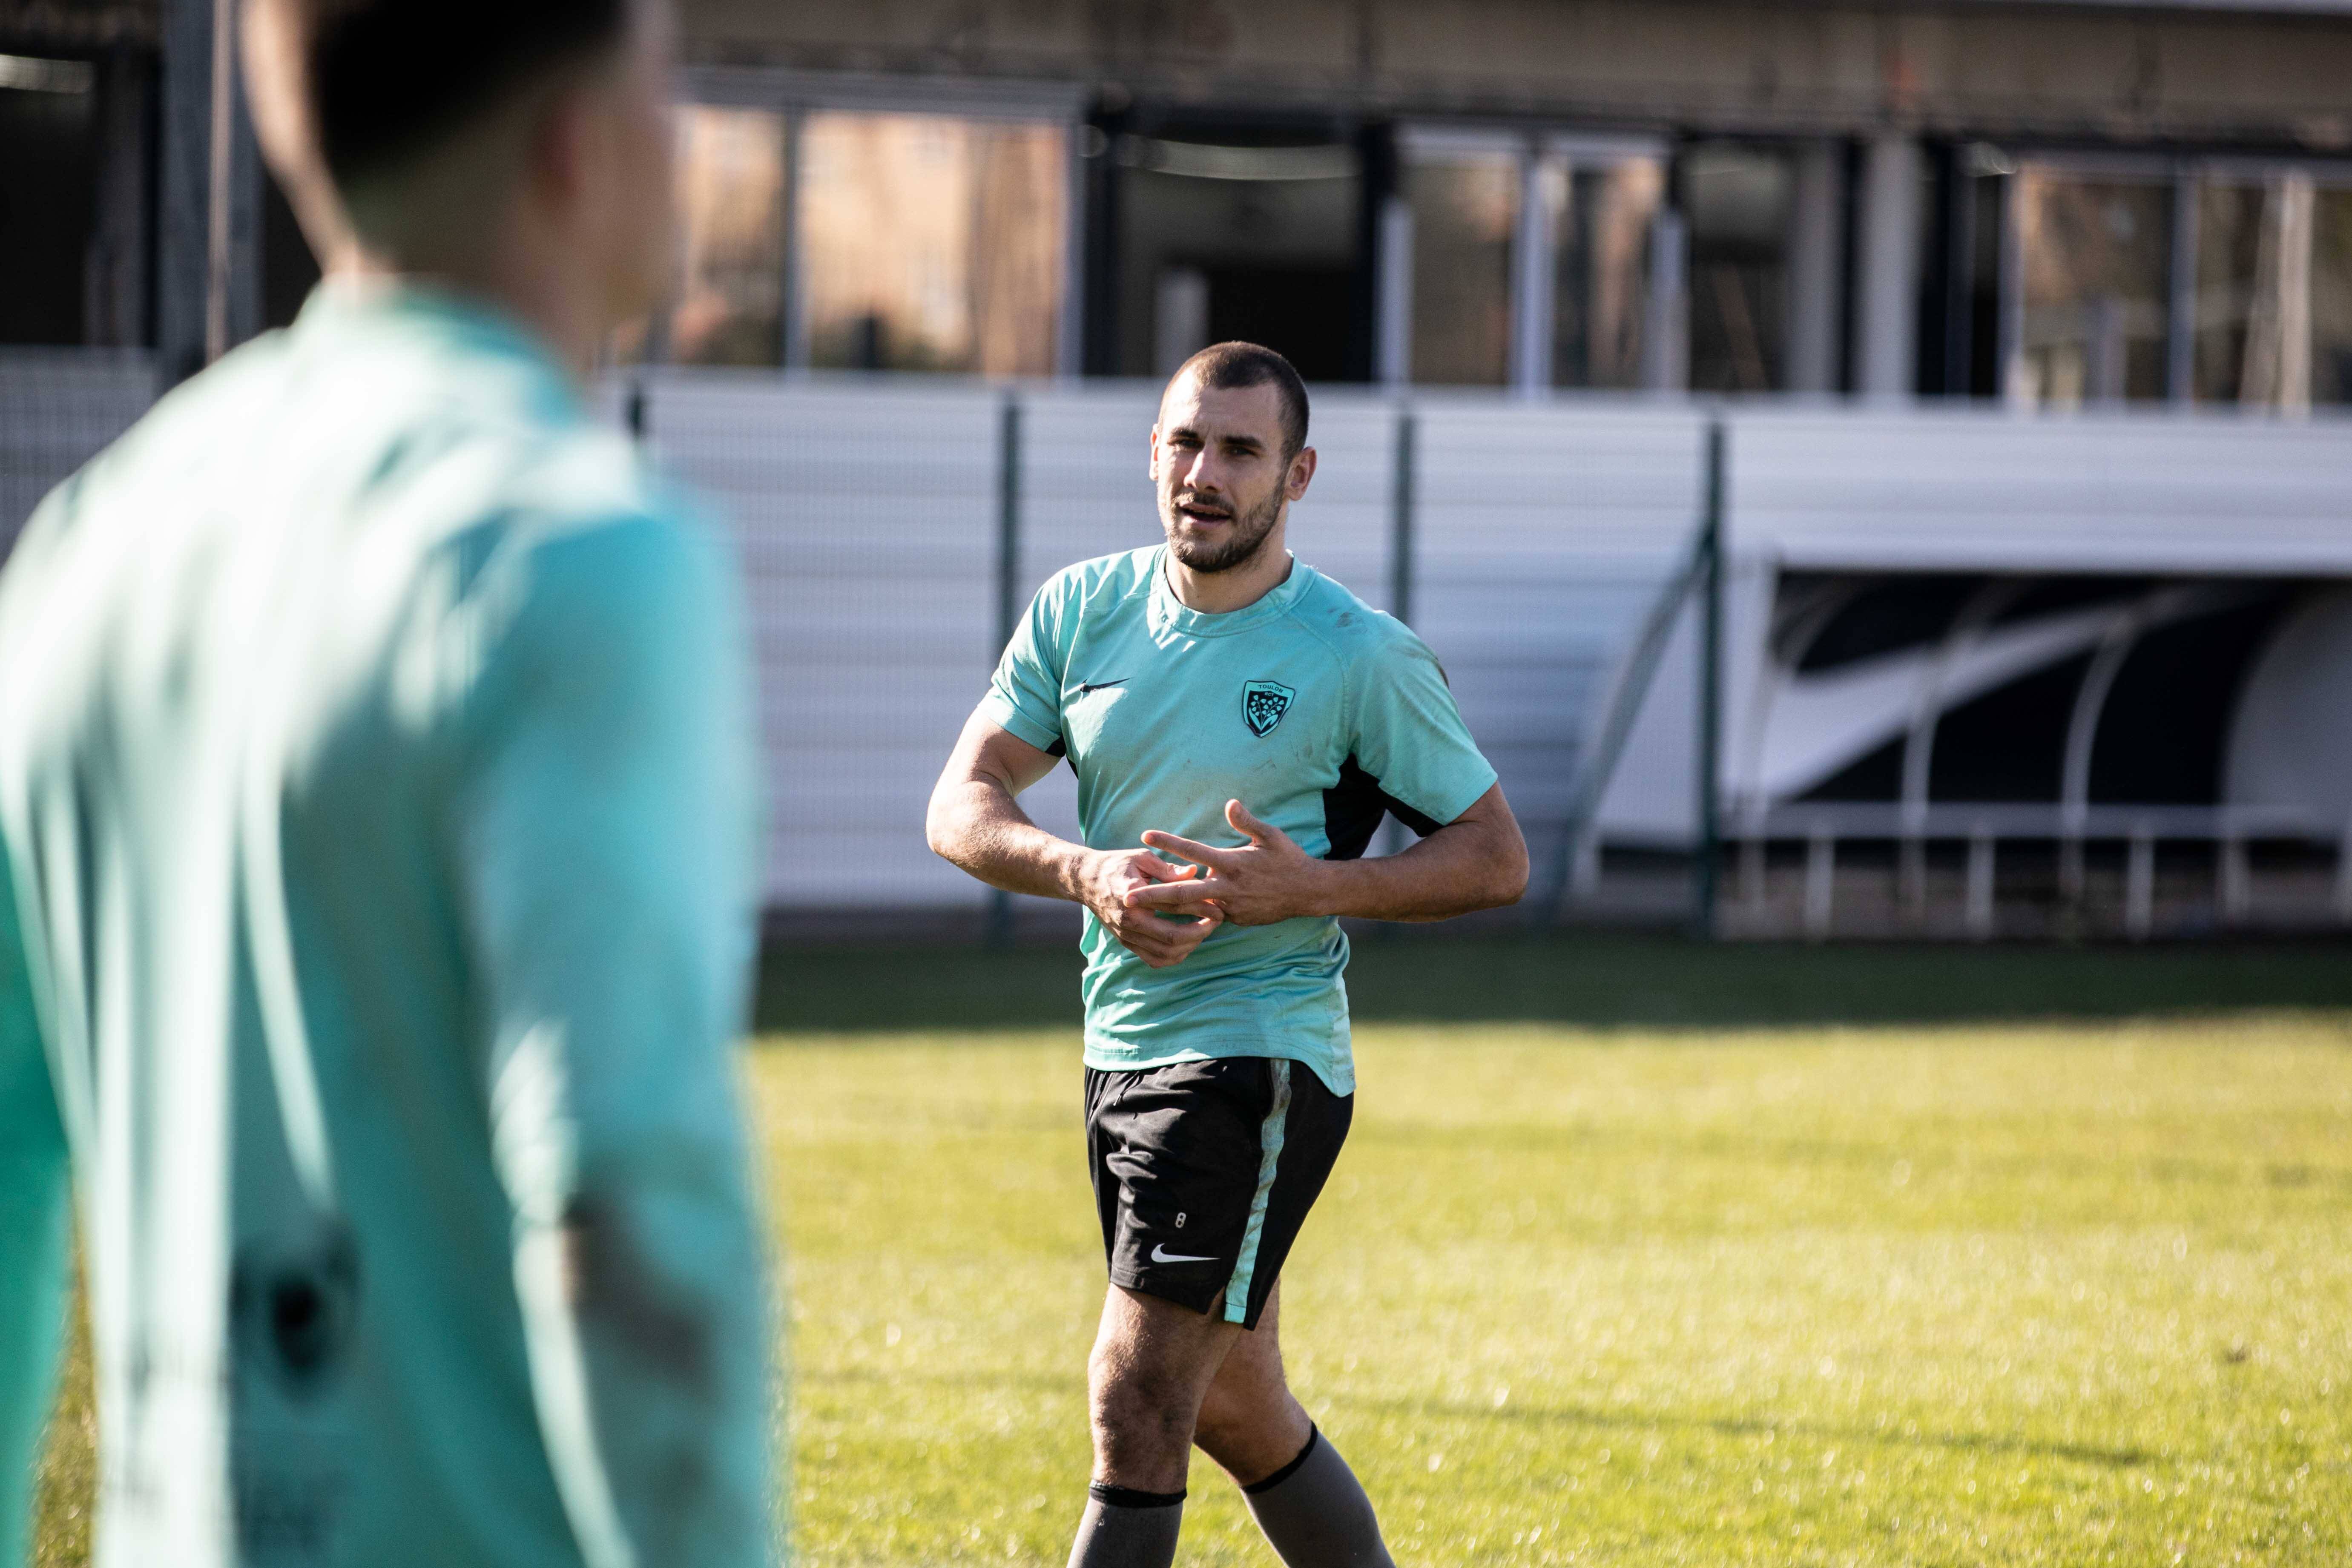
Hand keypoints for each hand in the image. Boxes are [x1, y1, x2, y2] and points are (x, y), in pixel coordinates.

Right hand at [1080, 848, 1224, 968]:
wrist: (1085, 881)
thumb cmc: (1116, 864)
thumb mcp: (1141, 858)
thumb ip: (1168, 868)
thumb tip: (1195, 873)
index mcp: (1133, 896)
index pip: (1174, 904)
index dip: (1201, 906)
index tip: (1218, 905)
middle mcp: (1129, 921)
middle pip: (1172, 938)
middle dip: (1200, 932)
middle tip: (1217, 921)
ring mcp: (1127, 935)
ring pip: (1165, 955)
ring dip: (1189, 947)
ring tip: (1203, 932)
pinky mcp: (1126, 943)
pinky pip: (1153, 960)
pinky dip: (1174, 957)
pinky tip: (1186, 944)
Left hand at [1125, 801, 1332, 927]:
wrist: (1307, 892)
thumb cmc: (1288, 859)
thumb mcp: (1271, 836)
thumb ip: (1247, 821)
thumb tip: (1230, 803)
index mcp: (1232, 863)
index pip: (1194, 851)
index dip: (1169, 842)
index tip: (1146, 835)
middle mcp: (1227, 887)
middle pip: (1183, 892)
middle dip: (1153, 895)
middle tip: (1127, 897)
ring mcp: (1230, 906)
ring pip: (1191, 909)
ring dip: (1165, 910)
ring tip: (1139, 911)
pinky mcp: (1234, 919)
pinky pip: (1208, 916)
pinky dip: (1190, 916)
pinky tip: (1170, 918)